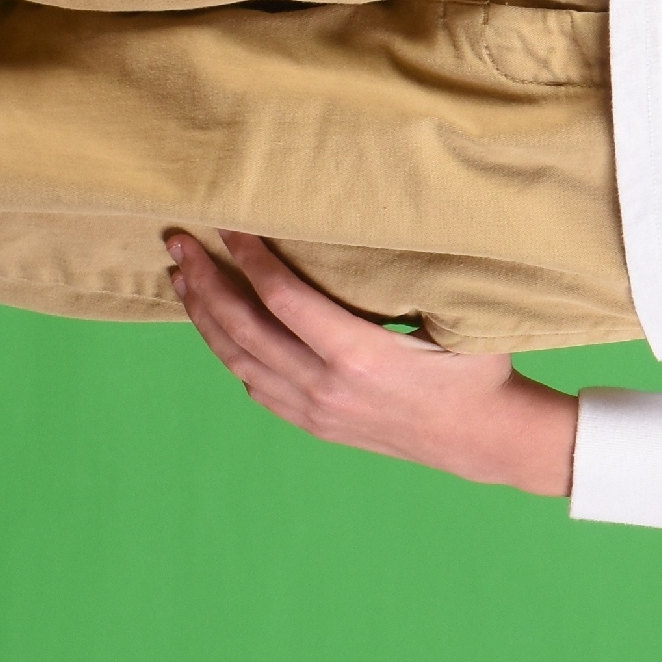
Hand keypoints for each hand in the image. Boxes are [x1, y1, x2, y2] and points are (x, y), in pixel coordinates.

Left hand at [168, 230, 579, 495]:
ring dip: (205, 317)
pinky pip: (255, 386)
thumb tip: (366, 229)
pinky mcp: (315, 425)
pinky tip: (220, 328)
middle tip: (179, 241)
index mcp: (359, 356)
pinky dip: (230, 353)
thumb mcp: (452, 317)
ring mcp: (316, 411)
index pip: (283, 298)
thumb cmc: (477, 368)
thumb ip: (407, 280)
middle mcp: (327, 386)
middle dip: (206, 281)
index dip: (250, 257)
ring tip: (183, 279)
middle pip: (244, 328)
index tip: (229, 223)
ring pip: (238, 360)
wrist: (482, 438)